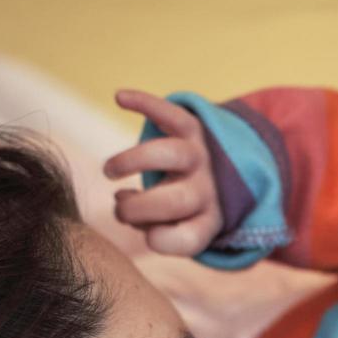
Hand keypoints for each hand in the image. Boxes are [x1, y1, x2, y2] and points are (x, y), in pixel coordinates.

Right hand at [103, 89, 222, 256]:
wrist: (228, 173)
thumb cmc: (185, 209)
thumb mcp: (177, 226)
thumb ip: (149, 223)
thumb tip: (123, 200)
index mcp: (208, 221)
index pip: (187, 239)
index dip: (159, 239)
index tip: (147, 234)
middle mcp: (208, 190)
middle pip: (175, 200)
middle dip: (138, 207)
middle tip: (120, 207)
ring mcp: (201, 157)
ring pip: (168, 154)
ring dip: (132, 160)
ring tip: (109, 171)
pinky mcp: (193, 128)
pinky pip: (171, 113)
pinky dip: (146, 103)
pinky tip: (120, 98)